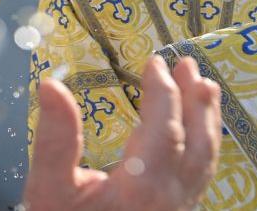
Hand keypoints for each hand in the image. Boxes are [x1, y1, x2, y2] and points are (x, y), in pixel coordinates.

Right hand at [23, 56, 220, 210]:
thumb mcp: (48, 189)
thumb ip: (55, 139)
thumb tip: (51, 86)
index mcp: (141, 186)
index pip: (164, 128)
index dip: (163, 92)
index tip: (155, 62)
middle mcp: (171, 199)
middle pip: (197, 142)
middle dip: (194, 99)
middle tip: (188, 64)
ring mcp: (178, 210)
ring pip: (206, 161)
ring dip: (208, 120)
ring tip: (206, 89)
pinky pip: (200, 176)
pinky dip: (204, 145)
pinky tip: (198, 136)